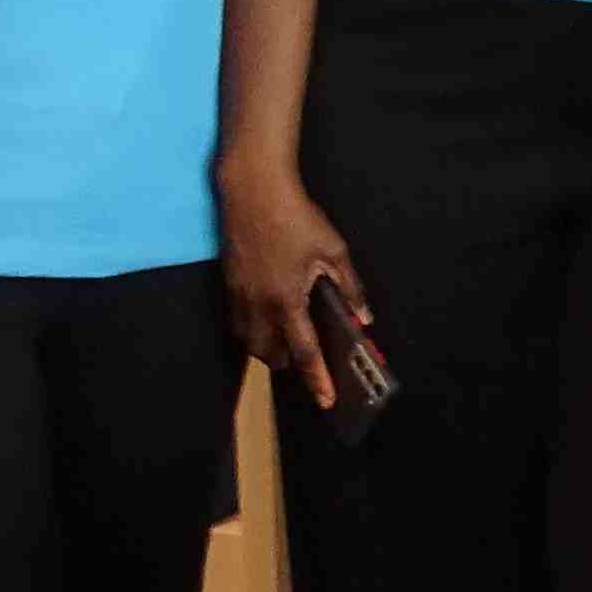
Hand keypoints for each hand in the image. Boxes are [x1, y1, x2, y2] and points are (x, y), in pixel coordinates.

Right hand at [220, 168, 366, 407]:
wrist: (251, 190)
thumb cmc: (297, 218)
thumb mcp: (334, 251)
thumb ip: (350, 289)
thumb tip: (364, 318)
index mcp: (287, 300)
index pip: (305, 351)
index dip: (317, 379)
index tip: (327, 401)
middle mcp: (258, 305)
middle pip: (270, 354)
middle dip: (289, 365)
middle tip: (310, 365)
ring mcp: (238, 295)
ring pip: (249, 341)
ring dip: (268, 351)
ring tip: (289, 348)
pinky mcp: (228, 283)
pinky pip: (238, 322)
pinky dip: (253, 331)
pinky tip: (267, 323)